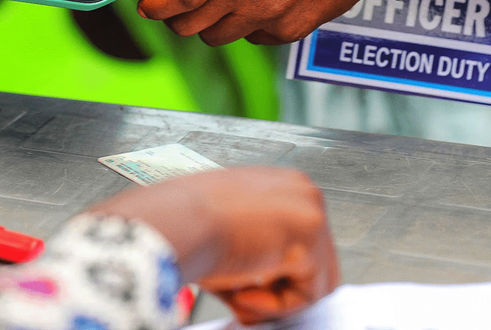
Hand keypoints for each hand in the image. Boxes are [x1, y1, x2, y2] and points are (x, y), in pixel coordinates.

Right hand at [88, 167, 338, 324]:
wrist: (176, 220)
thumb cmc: (186, 222)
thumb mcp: (226, 233)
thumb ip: (253, 252)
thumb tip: (255, 286)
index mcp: (280, 184)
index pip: (297, 240)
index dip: (270, 272)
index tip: (241, 285)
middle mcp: (301, 190)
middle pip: (313, 259)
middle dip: (277, 286)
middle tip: (241, 295)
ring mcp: (311, 209)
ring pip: (313, 279)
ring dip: (275, 298)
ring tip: (238, 294)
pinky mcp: (312, 235)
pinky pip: (308, 293)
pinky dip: (275, 306)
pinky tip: (242, 293)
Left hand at [137, 0, 386, 45]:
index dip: (154, 8)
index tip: (145, 7)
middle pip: (191, 26)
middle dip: (173, 21)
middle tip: (171, 9)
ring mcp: (272, 12)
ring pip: (218, 38)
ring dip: (205, 26)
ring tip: (211, 6)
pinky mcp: (292, 29)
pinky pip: (252, 38)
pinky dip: (244, 27)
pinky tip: (253, 3)